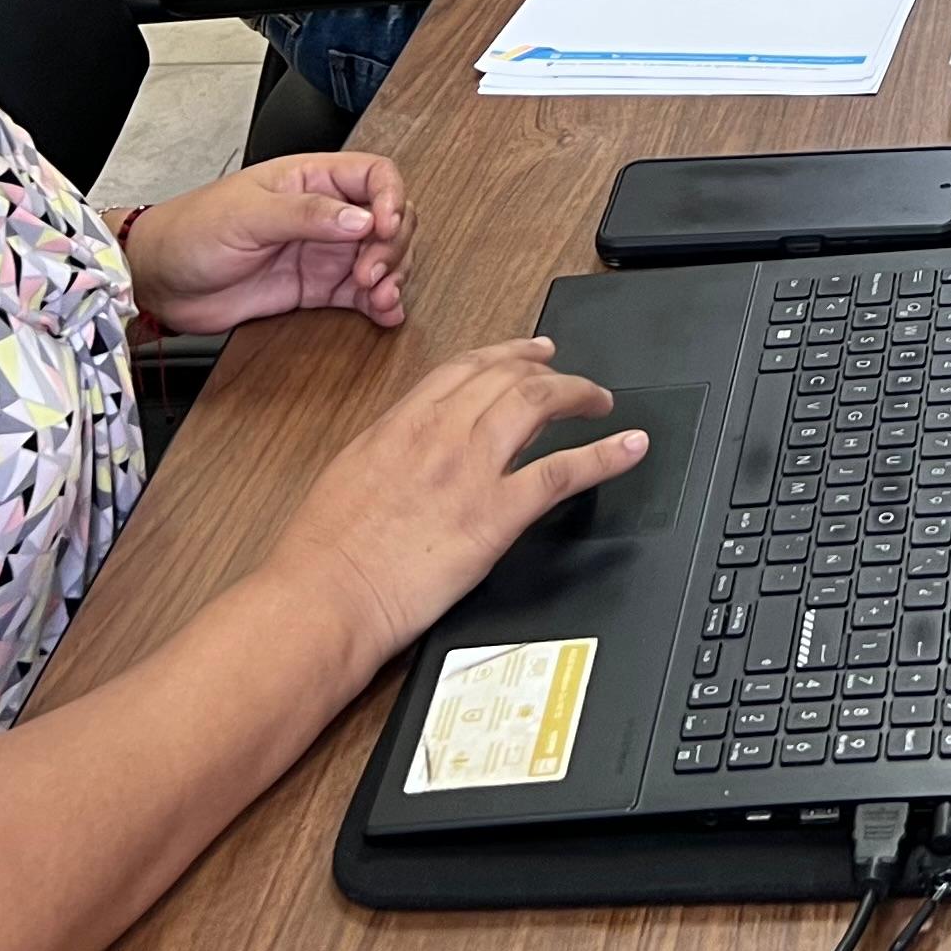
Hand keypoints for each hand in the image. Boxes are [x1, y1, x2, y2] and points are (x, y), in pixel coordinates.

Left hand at [125, 152, 411, 334]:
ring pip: (382, 257)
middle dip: (393, 246)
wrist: (158, 282)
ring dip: (393, 276)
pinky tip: (386, 313)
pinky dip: (381, 304)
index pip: (375, 176)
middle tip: (372, 273)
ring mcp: (323, 252)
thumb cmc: (191, 231)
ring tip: (382, 298)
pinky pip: (361, 294)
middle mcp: (325, 213)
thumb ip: (307, 214)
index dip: (392, 198)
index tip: (385, 227)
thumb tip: (362, 219)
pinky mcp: (316, 288)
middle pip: (389, 219)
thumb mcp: (247, 215)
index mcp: (311, 179)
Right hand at [261, 339, 650, 675]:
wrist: (325, 597)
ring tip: (600, 401)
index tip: (529, 353)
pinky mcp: (496, 515)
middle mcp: (441, 435)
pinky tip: (627, 447)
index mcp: (401, 424)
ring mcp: (472, 471)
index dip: (506, 354)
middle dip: (549, 371)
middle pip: (510, 379)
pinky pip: (562, 473)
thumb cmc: (323, 553)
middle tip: (570, 376)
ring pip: (540, 406)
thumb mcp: (348, 475)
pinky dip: (604, 455)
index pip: (466, 369)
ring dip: (580, 396)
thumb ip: (388, 449)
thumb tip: (409, 441)